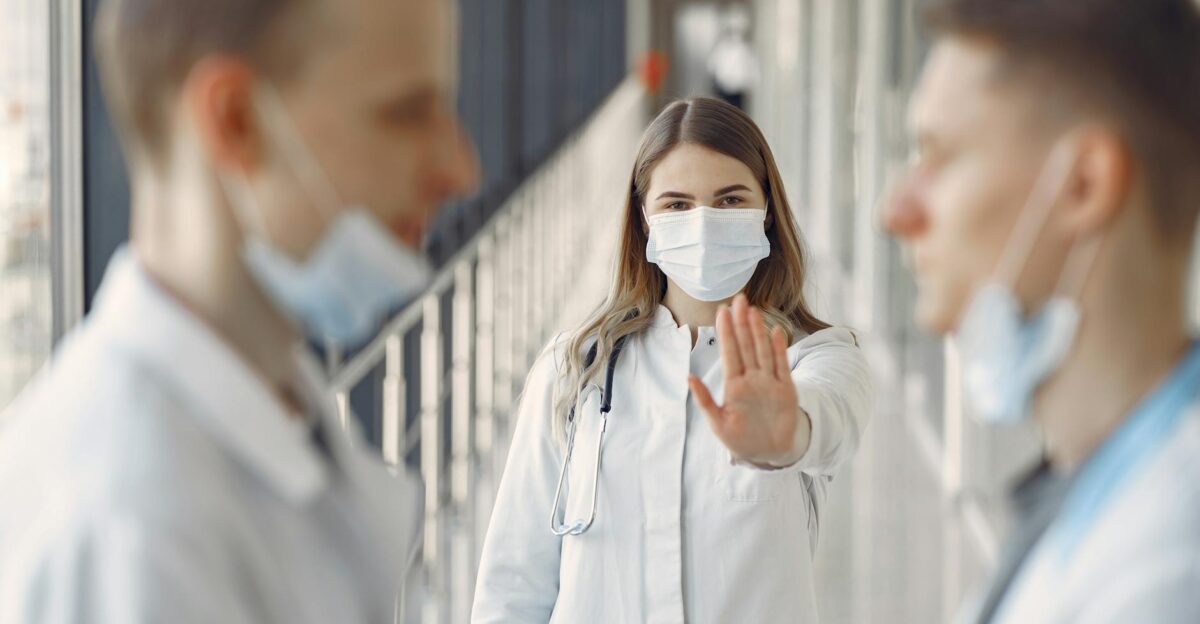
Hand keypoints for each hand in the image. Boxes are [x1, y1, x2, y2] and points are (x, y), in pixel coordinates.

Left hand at [688, 294, 810, 465]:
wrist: (769, 453)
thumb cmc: (741, 439)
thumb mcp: (718, 423)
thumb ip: (704, 401)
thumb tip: (688, 377)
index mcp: (734, 385)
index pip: (730, 353)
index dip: (726, 332)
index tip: (722, 312)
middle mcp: (752, 379)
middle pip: (746, 346)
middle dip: (741, 323)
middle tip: (738, 299)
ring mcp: (769, 382)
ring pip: (762, 351)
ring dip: (758, 331)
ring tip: (753, 311)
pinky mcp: (786, 389)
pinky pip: (782, 366)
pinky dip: (779, 349)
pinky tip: (775, 332)